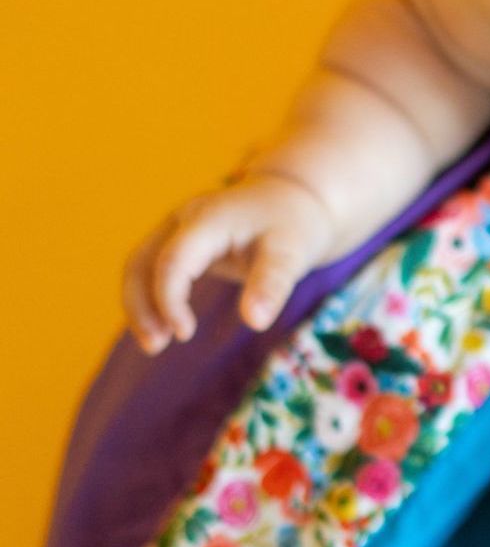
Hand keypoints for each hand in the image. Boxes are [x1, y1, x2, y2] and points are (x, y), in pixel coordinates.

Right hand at [121, 170, 335, 354]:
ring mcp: (176, 228)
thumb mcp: (292, 253)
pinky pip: (150, 269)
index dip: (169, 299)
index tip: (184, 334)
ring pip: (139, 266)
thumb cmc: (292, 226)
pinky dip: (150, 298)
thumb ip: (272, 285)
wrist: (290, 199)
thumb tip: (255, 323)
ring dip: (140, 305)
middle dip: (142, 306)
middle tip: (155, 347)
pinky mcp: (177, 241)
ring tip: (155, 345)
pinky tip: (163, 327)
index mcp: (210, 219)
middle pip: (142, 262)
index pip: (173, 260)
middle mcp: (184, 219)